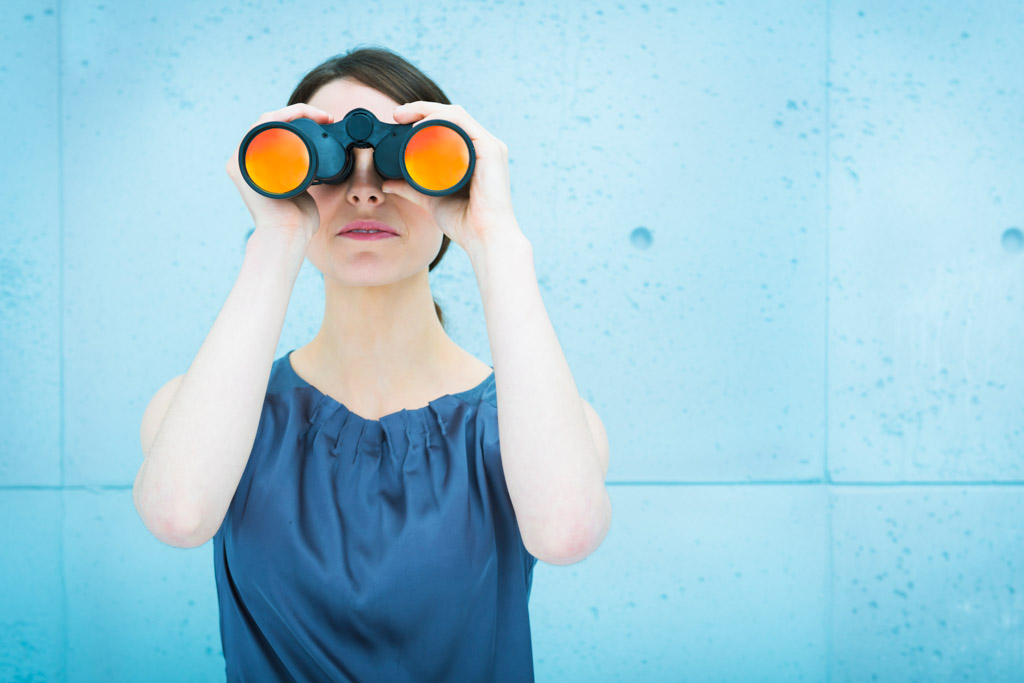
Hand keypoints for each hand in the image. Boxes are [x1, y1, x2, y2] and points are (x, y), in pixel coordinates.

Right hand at [225, 103, 335, 246]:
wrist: (287, 234)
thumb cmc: (297, 219)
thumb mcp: (302, 190)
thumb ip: (305, 179)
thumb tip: (318, 172)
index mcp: (260, 163)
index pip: (280, 129)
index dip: (303, 118)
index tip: (327, 121)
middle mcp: (247, 159)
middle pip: (274, 123)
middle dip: (301, 113)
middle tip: (326, 117)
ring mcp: (241, 161)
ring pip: (266, 122)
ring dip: (293, 112)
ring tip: (317, 115)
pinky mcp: (239, 164)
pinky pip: (258, 128)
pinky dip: (276, 116)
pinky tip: (295, 113)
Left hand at [382, 102, 521, 252]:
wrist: (484, 238)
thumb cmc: (465, 223)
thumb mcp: (431, 199)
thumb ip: (411, 189)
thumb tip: (387, 183)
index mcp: (474, 152)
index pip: (448, 122)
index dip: (422, 115)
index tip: (398, 119)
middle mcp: (484, 145)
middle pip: (450, 114)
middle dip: (421, 108)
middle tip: (396, 114)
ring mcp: (489, 146)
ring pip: (455, 114)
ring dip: (427, 110)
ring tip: (405, 117)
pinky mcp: (491, 150)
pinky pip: (464, 124)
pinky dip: (442, 119)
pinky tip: (423, 125)